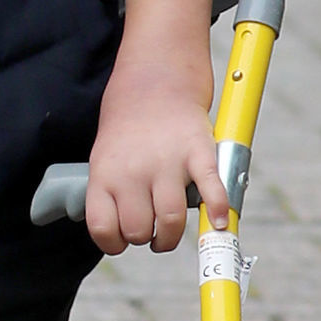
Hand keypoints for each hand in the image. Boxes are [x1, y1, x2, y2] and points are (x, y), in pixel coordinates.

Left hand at [84, 46, 228, 254]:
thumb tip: (119, 232)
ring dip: (172, 236)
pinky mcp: (198, 153)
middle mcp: (132, 170)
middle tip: (152, 227)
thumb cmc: (129, 125)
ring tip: (171, 229)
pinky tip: (218, 220)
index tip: (123, 239)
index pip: (102, 228)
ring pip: (170, 222)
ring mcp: (166, 162)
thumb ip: (111, 192)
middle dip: (146, 238)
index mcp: (104, 172)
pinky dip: (217, 210)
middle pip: (138, 231)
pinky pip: (211, 190)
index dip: (114, 242)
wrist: (155, 77)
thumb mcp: (105, 155)